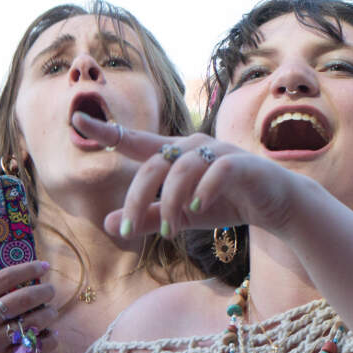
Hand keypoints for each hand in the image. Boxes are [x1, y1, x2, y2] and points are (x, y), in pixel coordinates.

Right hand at [0, 251, 57, 352]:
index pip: (3, 278)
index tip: (43, 266)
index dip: (28, 269)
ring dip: (48, 315)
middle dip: (44, 292)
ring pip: (33, 321)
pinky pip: (35, 347)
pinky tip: (51, 335)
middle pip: (23, 298)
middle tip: (51, 291)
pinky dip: (48, 340)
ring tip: (50, 312)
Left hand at [74, 113, 301, 245]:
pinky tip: (196, 211)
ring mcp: (218, 152)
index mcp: (174, 154)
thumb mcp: (181, 216)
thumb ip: (147, 218)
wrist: (276, 204)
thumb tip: (107, 224)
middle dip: (135, 199)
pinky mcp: (240, 163)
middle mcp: (193, 146)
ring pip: (179, 170)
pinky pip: (215, 171)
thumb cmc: (225, 204)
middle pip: (152, 165)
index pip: (135, 140)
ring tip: (169, 233)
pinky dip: (201, 192)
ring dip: (168, 205)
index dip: (107, 130)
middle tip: (127, 232)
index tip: (77, 119)